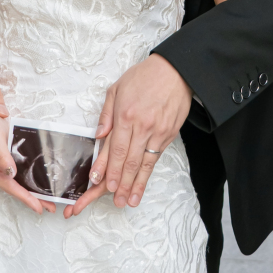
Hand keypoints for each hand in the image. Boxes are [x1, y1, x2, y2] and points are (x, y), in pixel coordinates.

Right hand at [0, 107, 54, 215]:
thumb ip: (1, 153)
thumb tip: (10, 173)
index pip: (10, 187)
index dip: (26, 198)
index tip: (40, 208)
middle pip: (11, 188)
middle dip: (30, 198)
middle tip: (49, 207)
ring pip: (8, 183)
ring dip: (25, 192)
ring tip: (42, 199)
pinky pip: (4, 176)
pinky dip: (18, 182)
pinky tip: (27, 183)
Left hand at [66, 54, 191, 217]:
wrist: (175, 71)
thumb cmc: (144, 77)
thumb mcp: (117, 88)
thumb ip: (106, 114)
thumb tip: (99, 136)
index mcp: (125, 114)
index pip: (114, 148)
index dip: (106, 167)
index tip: (98, 181)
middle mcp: (141, 126)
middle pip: (127, 160)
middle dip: (119, 183)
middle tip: (113, 200)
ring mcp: (156, 133)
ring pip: (142, 164)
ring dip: (133, 185)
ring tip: (127, 201)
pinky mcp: (168, 136)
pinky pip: (154, 159)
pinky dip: (147, 176)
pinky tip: (141, 186)